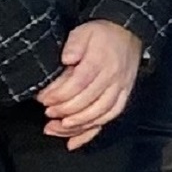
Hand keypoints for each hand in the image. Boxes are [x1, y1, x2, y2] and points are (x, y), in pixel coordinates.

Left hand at [37, 21, 143, 149]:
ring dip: (78, 125)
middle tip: (48, 114)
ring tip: (58, 128)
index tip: (44, 99)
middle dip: (65, 111)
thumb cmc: (102, 34)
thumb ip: (74, 44)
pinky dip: (92, 131)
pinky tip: (75, 140)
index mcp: (101, 61)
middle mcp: (113, 77)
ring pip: (100, 113)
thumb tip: (67, 59)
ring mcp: (120, 88)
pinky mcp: (124, 95)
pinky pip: (110, 117)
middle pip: (88, 101)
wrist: (128, 32)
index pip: (79, 83)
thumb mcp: (84, 31)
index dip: (59, 94)